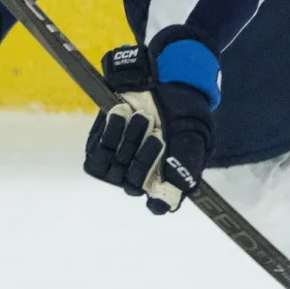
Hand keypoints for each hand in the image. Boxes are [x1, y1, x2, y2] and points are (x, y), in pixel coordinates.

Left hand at [83, 38, 217, 214]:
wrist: (165, 82)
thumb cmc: (183, 115)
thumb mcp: (192, 143)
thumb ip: (183, 174)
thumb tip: (165, 207)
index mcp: (166, 181)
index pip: (158, 204)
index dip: (157, 190)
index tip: (162, 162)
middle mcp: (141, 177)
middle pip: (132, 184)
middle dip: (143, 156)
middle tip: (156, 132)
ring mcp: (118, 163)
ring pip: (113, 172)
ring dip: (127, 142)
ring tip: (142, 118)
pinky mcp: (100, 147)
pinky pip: (97, 153)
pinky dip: (110, 133)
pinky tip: (122, 114)